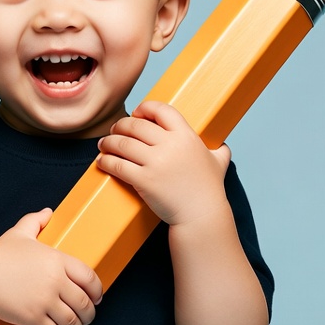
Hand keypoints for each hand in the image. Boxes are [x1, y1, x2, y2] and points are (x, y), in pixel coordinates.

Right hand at [0, 208, 102, 324]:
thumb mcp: (19, 233)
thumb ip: (35, 221)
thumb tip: (48, 212)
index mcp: (56, 260)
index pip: (89, 277)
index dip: (97, 291)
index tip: (97, 299)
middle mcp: (55, 281)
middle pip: (84, 303)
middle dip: (89, 315)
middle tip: (88, 319)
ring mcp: (44, 300)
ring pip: (72, 321)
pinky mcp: (32, 317)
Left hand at [96, 100, 230, 225]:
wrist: (201, 216)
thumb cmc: (209, 190)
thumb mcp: (219, 163)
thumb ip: (219, 150)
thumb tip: (222, 147)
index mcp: (186, 136)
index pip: (161, 110)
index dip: (144, 108)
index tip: (136, 113)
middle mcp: (171, 145)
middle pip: (135, 125)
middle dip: (120, 126)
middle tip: (114, 131)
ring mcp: (156, 163)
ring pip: (122, 143)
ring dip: (108, 142)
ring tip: (104, 145)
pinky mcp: (144, 180)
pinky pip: (117, 165)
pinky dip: (106, 161)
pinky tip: (102, 161)